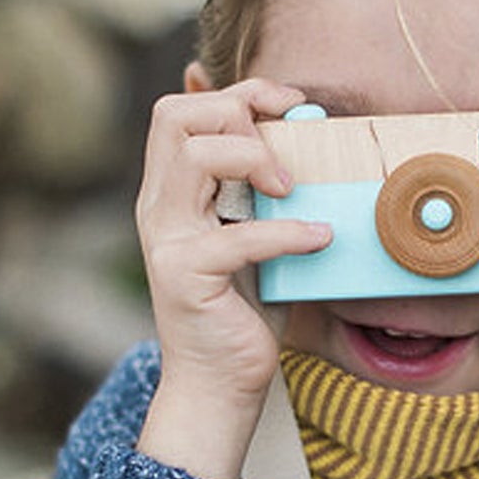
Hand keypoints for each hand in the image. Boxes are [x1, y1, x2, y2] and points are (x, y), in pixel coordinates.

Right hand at [134, 77, 331, 478]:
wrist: (218, 384)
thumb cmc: (243, 308)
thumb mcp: (255, 236)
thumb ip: (265, 192)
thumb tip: (311, 141)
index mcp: (170, 191)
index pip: (181, 109)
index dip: (238, 93)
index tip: (292, 106)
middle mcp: (158, 207)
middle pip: (174, 115)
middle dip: (238, 114)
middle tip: (284, 157)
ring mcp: (167, 240)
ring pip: (196, 156)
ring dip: (254, 160)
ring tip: (292, 193)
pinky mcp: (187, 277)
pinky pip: (239, 236)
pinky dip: (289, 233)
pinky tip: (320, 240)